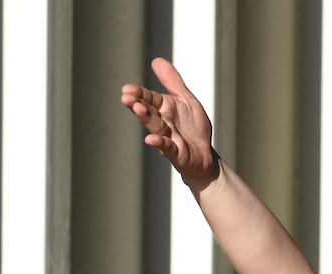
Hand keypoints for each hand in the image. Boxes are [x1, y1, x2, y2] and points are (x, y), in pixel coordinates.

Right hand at [121, 57, 219, 189]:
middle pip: (149, 112)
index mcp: (165, 109)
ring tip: (137, 109)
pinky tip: (151, 139)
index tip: (126, 89)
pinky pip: (167, 147)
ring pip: (155, 127)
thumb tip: (156, 60)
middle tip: (126, 97)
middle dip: (137, 104)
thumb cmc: (194, 129)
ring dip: (146, 118)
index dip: (139, 93)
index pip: (150, 98)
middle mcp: (163, 123)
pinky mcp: (177, 153)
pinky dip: (159, 143)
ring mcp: (169, 138)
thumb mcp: (186, 100)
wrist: (205, 155)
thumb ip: (172, 82)